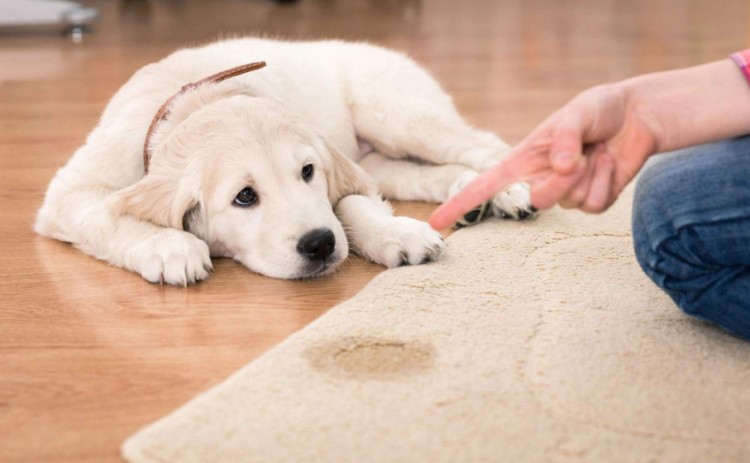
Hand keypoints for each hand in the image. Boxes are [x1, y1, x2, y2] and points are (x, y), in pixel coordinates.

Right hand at [429, 82, 659, 229]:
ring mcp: (566, 193)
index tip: (437, 223)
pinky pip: (594, 205)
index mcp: (523, 159)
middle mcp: (540, 179)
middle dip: (561, 182)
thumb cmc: (598, 110)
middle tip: (581, 156)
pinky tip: (609, 163)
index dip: (459, 203)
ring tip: (597, 151)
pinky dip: (607, 181)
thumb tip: (559, 167)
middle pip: (537, 201)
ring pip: (569, 203)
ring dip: (589, 174)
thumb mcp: (578, 112)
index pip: (484, 185)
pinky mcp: (592, 201)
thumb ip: (565, 138)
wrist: (636, 116)